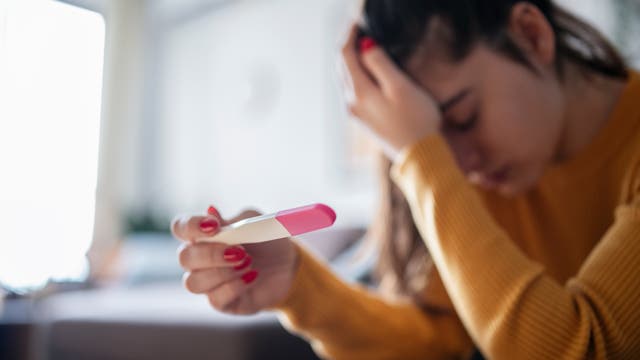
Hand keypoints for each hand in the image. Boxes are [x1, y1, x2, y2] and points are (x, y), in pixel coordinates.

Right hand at [171, 206, 298, 314]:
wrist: (288, 265)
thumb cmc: (265, 240)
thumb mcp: (253, 223)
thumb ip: (232, 220)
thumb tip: (210, 211)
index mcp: (202, 235)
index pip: (181, 228)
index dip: (191, 226)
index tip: (214, 226)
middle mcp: (199, 260)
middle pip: (184, 258)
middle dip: (211, 254)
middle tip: (240, 251)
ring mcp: (208, 283)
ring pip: (193, 283)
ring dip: (221, 272)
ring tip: (248, 263)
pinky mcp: (222, 302)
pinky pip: (215, 300)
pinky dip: (235, 287)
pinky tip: (252, 277)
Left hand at [338, 24, 441, 160]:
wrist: (419, 157)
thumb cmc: (416, 121)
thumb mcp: (400, 87)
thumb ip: (380, 64)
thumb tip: (365, 45)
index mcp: (359, 92)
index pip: (345, 55)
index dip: (349, 35)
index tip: (358, 21)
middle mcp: (351, 103)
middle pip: (342, 66)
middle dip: (347, 45)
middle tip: (357, 28)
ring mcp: (356, 113)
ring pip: (345, 78)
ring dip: (350, 59)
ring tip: (360, 43)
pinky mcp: (364, 119)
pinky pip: (352, 89)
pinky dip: (355, 73)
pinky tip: (364, 69)